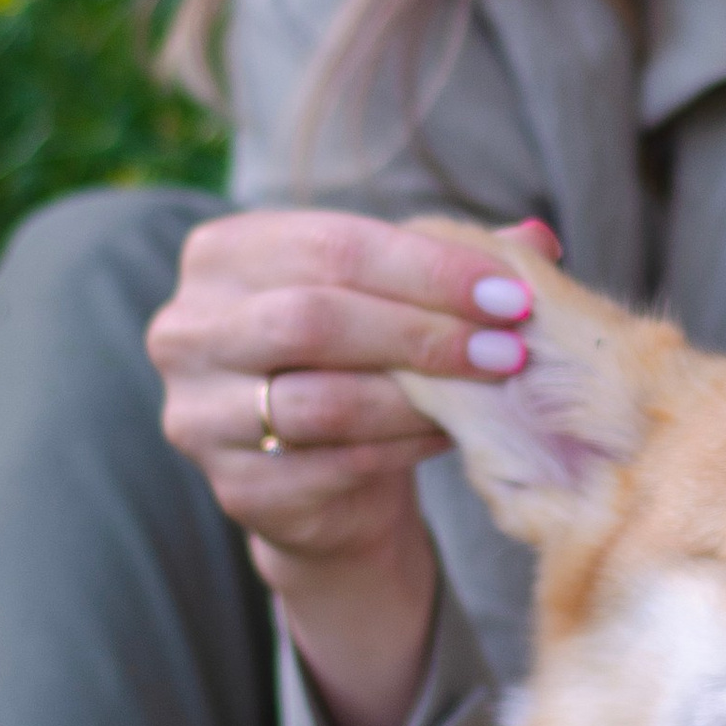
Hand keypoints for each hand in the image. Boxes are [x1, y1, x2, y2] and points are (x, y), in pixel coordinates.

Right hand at [146, 207, 558, 725]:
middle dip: (424, 330)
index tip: (511, 291)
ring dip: (420, 394)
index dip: (428, 267)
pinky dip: (403, 447)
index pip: (330, 244)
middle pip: (313, 317)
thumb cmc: (358, 360)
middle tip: (509, 347)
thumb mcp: (393, 298)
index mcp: (220, 255)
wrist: (323, 481)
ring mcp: (199, 414)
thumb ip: (451, 263)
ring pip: (321, 400)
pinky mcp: (235, 488)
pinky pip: (331, 465)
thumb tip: (538, 237)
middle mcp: (187, 329)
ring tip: (491, 389)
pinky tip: (453, 434)